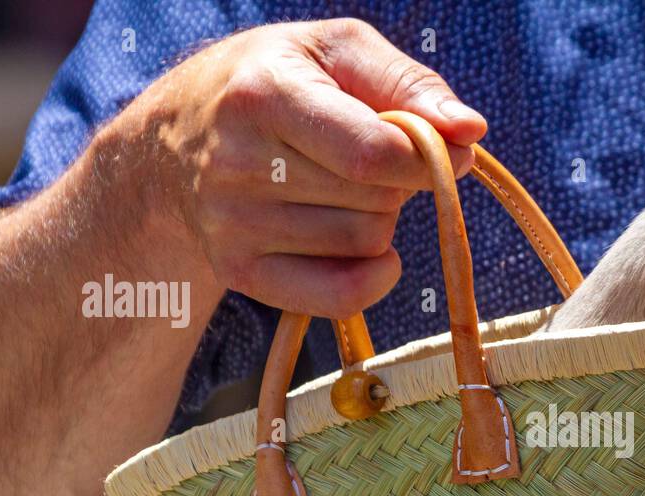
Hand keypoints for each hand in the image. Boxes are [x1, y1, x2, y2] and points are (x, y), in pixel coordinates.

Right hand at [124, 17, 486, 318]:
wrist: (173, 139)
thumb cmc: (276, 81)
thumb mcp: (336, 51)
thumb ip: (410, 83)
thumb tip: (470, 132)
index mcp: (264, 95)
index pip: (375, 154)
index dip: (428, 157)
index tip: (441, 145)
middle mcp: (237, 164)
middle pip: (376, 201)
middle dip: (397, 181)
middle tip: (367, 157)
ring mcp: (233, 225)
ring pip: (365, 244)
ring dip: (378, 219)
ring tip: (341, 187)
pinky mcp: (238, 271)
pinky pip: (340, 296)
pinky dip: (372, 276)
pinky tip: (365, 248)